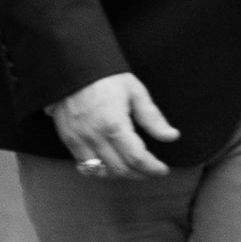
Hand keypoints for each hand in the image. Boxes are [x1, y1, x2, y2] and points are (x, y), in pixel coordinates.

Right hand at [51, 71, 178, 180]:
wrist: (74, 67)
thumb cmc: (107, 78)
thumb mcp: (135, 92)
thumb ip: (153, 118)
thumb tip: (171, 136)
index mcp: (115, 124)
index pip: (137, 158)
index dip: (153, 168)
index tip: (162, 169)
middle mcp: (95, 137)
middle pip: (120, 169)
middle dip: (140, 174)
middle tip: (150, 169)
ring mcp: (79, 140)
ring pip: (102, 172)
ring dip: (120, 174)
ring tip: (133, 168)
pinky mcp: (69, 140)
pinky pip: (84, 167)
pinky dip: (99, 170)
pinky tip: (110, 164)